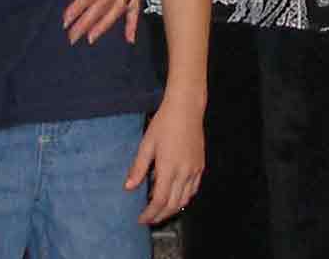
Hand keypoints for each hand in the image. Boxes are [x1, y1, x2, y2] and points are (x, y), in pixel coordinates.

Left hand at [64, 0, 148, 43]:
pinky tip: (128, 38)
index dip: (79, 6)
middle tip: (72, 37)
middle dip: (87, 22)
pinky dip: (132, 21)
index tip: (66, 19)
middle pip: (103, 4)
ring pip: (118, 8)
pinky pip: (136, 3)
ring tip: (91, 38)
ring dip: (104, 24)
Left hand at [126, 98, 205, 224]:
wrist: (186, 109)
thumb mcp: (146, 144)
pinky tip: (175, 198)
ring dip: (171, 209)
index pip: (159, 200)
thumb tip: (128, 187)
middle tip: (148, 219)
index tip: (141, 218)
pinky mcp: (200, 166)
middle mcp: (184, 172)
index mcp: (168, 168)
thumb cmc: (164, 123)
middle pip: (172, 204)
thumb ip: (138, 168)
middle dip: (160, 215)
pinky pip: (193, 189)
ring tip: (160, 211)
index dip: (149, 213)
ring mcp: (194, 170)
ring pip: (184, 199)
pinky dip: (184, 198)